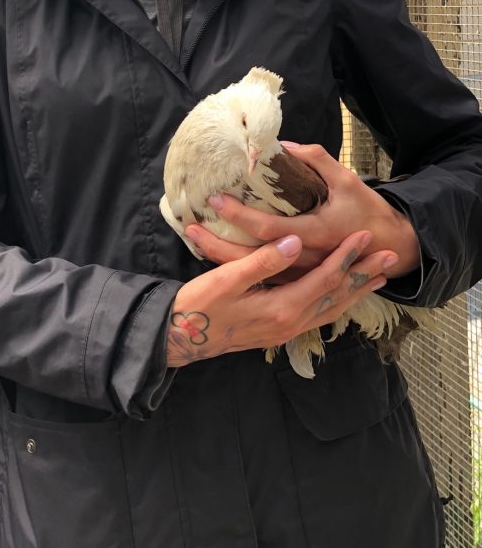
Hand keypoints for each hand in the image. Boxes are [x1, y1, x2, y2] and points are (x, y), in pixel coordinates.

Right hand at [167, 229, 392, 366]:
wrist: (182, 337)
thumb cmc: (201, 305)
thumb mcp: (228, 279)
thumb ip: (264, 261)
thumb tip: (295, 241)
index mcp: (283, 308)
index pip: (325, 279)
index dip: (347, 256)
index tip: (365, 236)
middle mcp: (291, 322)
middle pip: (338, 296)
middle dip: (364, 274)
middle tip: (390, 257)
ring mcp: (287, 330)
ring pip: (332, 308)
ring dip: (356, 291)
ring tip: (377, 277)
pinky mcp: (279, 330)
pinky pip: (320, 316)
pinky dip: (337, 303)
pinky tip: (341, 297)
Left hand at [184, 142, 419, 280]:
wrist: (390, 248)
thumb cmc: (367, 212)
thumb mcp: (348, 181)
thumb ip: (318, 161)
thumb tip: (286, 145)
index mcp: (316, 234)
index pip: (269, 230)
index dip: (240, 217)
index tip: (216, 199)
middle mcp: (304, 260)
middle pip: (251, 260)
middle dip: (218, 246)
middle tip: (189, 227)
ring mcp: (299, 275)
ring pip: (254, 274)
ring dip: (222, 259)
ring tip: (195, 239)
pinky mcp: (298, 281)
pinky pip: (262, 278)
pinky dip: (238, 267)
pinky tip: (218, 253)